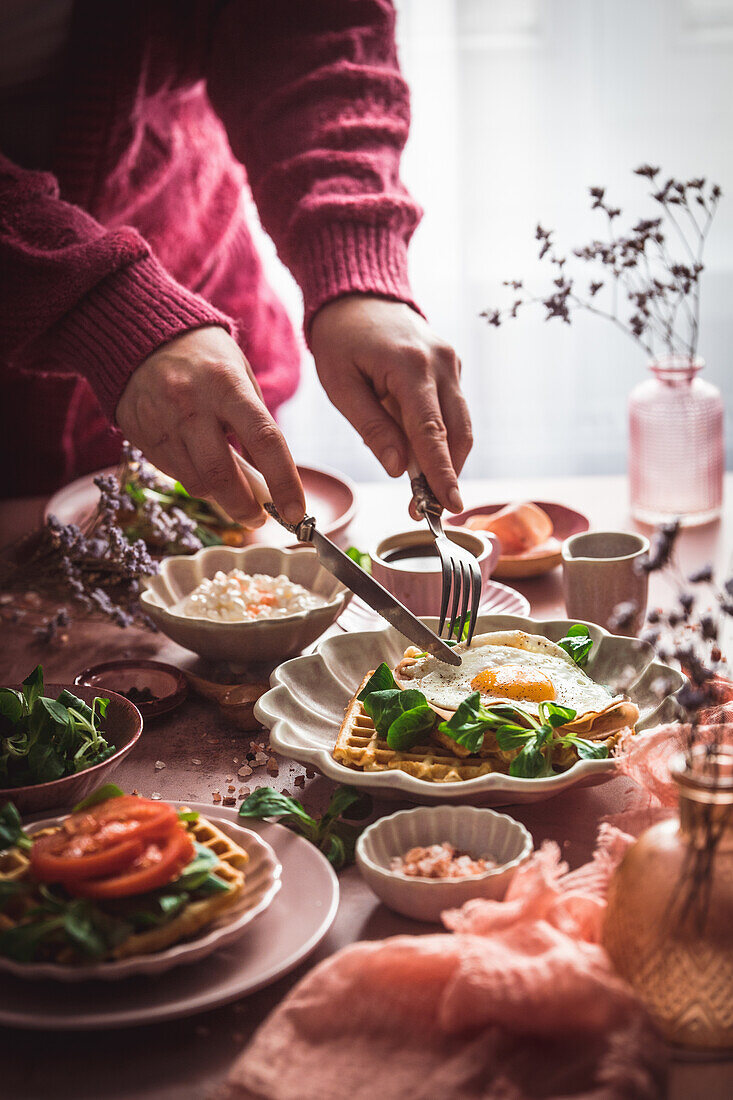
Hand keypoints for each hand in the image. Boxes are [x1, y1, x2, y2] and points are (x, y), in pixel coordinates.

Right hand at [116, 327, 304, 525]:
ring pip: (195, 482)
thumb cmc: (205, 359)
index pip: (264, 440)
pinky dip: (193, 479)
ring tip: (230, 490)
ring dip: (219, 496)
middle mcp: (191, 404)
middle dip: (245, 507)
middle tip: (259, 517)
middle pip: (222, 474)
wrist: (140, 334)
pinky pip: (172, 473)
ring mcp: (160, 420)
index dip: (284, 482)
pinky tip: (199, 465)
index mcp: (227, 384)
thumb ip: (255, 423)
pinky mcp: (138, 433)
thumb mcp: (240, 376)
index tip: (296, 512)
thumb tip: (271, 478)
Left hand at [311, 297, 471, 513]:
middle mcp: (441, 364)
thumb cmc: (342, 342)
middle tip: (423, 510)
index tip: (448, 505)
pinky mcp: (453, 368)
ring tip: (422, 492)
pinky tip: (419, 455)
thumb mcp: (341, 386)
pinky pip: (453, 412)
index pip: (431, 431)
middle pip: (456, 434)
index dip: (441, 473)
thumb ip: (372, 427)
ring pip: (461, 426)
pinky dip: (442, 439)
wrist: (358, 297)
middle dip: (445, 476)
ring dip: (447, 462)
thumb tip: (399, 468)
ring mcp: (452, 363)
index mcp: (411, 367)